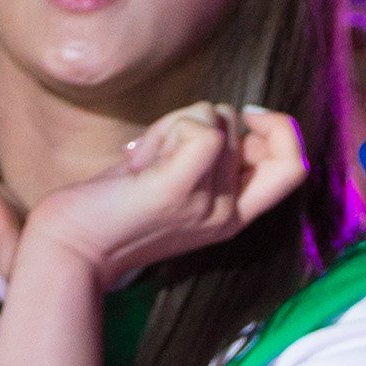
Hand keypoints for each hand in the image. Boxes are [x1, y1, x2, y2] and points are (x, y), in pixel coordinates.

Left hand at [22, 105, 308, 288]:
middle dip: (197, 119)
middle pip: (238, 126)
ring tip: (142, 160)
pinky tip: (140, 157)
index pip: (295, 165)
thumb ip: (210, 157)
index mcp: (234, 215)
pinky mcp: (175, 192)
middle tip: (156, 153)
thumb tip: (230, 116)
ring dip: (173, 123)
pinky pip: (201, 131)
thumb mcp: (177, 182)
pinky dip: (170, 126)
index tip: (244, 118)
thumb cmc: (114, 208)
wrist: (69, 248)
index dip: (281, 129)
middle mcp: (227, 214)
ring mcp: (205, 206)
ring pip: (214, 120)